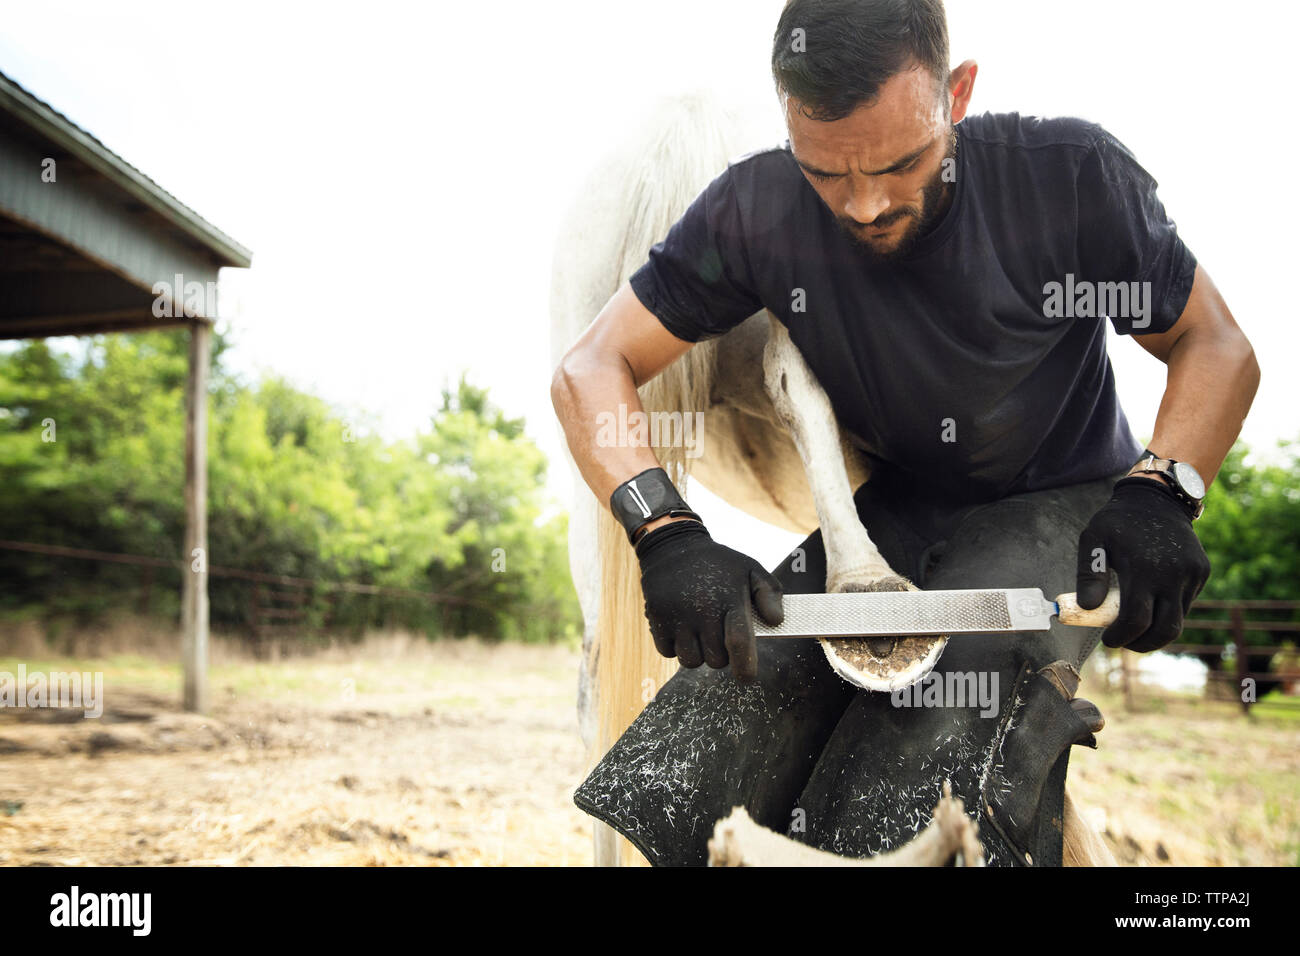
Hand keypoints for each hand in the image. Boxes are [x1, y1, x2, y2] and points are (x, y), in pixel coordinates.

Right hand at [634, 519, 783, 680]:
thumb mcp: (751, 568)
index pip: (739, 643)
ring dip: (697, 653)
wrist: (673, 546)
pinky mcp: (656, 619)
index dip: (745, 667)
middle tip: (719, 632)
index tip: (746, 676)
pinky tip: (681, 626)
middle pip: (716, 660)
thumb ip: (770, 594)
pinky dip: (675, 646)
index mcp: (730, 599)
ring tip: (700, 630)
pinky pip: (668, 653)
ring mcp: (677, 616)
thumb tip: (776, 622)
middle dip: (721, 654)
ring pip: (691, 661)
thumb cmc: (718, 563)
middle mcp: (702, 610)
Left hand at [1075, 477, 1210, 651]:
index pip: (1136, 619)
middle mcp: (1174, 574)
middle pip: (1165, 630)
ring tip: (1135, 627)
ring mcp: (1192, 574)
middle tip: (1125, 642)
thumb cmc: (1118, 521)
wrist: (1157, 498)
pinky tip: (1151, 602)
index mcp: (1144, 568)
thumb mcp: (1093, 539)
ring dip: (1157, 631)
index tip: (1108, 640)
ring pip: (1179, 620)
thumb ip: (1089, 575)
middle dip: (1143, 644)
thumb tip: (1088, 608)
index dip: (1121, 636)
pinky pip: (1186, 603)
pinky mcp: (1202, 572)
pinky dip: (1168, 611)